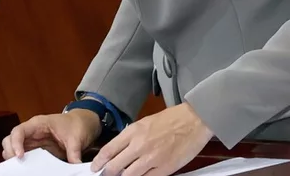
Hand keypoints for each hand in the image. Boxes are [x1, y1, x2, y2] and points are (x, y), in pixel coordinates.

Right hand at [1, 109, 101, 163]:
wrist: (82, 123)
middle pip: (10, 139)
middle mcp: (32, 131)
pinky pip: (23, 155)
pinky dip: (21, 162)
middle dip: (10, 151)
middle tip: (16, 165)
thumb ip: (74, 152)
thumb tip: (75, 165)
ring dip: (13, 157)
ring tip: (19, 169)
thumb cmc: (76, 124)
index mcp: (39, 123)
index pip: (19, 131)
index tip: (19, 156)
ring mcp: (33, 141)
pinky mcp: (36, 149)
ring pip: (14, 147)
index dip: (15, 143)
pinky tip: (26, 169)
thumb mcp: (76, 138)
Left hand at [90, 103, 212, 175]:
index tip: (95, 167)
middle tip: (105, 175)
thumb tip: (120, 150)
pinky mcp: (165, 168)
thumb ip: (131, 136)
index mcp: (134, 131)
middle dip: (108, 173)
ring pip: (129, 175)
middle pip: (115, 165)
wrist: (194, 120)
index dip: (99, 161)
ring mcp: (152, 158)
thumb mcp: (145, 122)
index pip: (109, 150)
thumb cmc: (171, 119)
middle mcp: (140, 145)